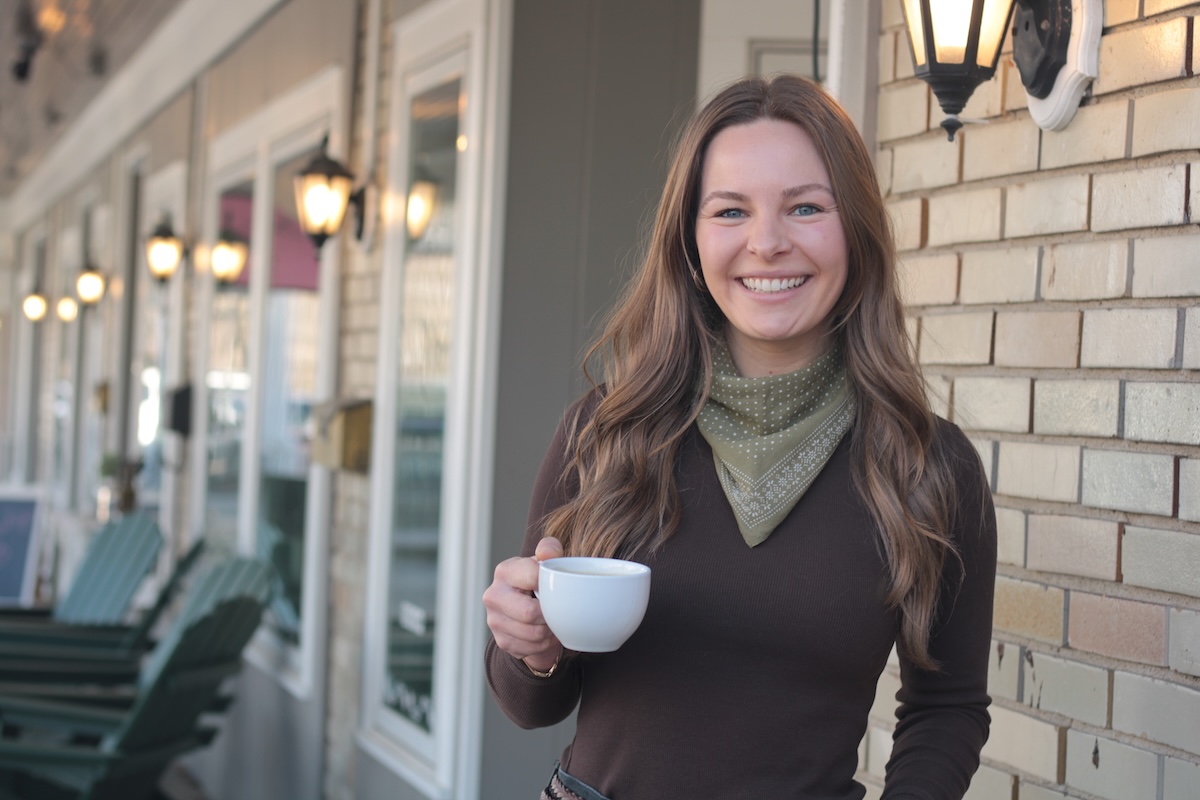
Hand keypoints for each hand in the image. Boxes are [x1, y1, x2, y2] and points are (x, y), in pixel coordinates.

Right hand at [483, 537, 563, 671]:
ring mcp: (494, 620)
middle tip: (556, 610)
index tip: (556, 587)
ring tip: (551, 621)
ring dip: (549, 631)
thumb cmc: (540, 583)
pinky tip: (543, 633)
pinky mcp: (501, 641)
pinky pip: (531, 648)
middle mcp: (493, 595)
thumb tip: (548, 553)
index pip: (534, 577)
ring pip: (533, 634)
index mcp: (505, 571)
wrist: (530, 613)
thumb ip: (550, 551)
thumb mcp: (546, 563)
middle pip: (530, 613)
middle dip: (549, 614)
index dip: (551, 585)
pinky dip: (543, 644)